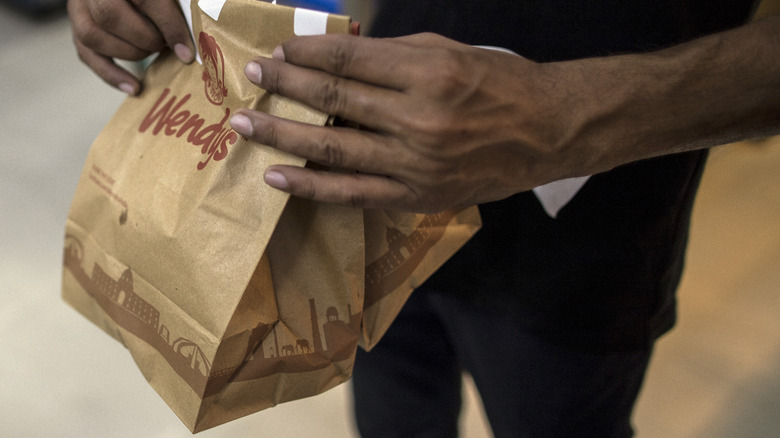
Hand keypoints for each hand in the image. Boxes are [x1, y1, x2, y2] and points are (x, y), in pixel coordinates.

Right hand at [68, 0, 193, 94]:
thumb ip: (176, 6)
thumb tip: (196, 35)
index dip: (168, 25)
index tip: (186, 50)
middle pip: (111, 15)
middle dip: (146, 39)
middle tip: (165, 45)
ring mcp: (79, 6)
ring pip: (93, 36)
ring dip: (131, 53)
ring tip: (152, 51)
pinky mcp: (77, 25)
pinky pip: (86, 54)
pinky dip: (112, 75)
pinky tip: (135, 87)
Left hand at [230, 33, 597, 212]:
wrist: (546, 132)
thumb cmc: (500, 83)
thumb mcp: (449, 51)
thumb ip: (392, 56)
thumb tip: (336, 58)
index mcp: (427, 72)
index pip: (349, 58)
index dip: (305, 53)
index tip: (276, 51)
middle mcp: (418, 117)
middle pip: (333, 98)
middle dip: (285, 86)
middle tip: (252, 78)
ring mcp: (415, 162)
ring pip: (334, 147)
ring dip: (283, 135)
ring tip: (245, 126)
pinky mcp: (416, 196)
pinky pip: (354, 193)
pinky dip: (312, 186)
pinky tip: (277, 177)